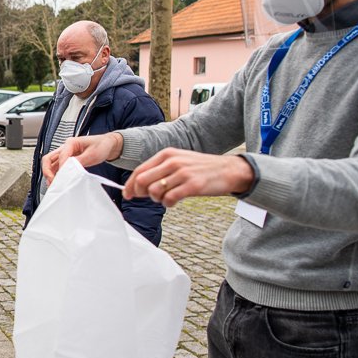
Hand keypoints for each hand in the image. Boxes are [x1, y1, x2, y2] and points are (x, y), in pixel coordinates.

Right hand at [41, 132, 122, 185]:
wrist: (107, 145)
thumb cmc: (101, 146)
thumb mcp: (92, 154)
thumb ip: (79, 161)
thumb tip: (69, 169)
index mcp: (70, 143)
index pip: (61, 156)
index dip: (61, 168)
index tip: (62, 177)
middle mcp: (65, 148)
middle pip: (48, 159)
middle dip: (47, 171)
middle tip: (51, 181)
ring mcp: (65, 154)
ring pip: (51, 164)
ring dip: (49, 174)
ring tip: (53, 184)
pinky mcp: (67, 160)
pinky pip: (57, 167)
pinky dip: (55, 174)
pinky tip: (57, 181)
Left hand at [122, 149, 253, 206]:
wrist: (229, 170)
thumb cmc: (200, 169)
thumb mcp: (178, 162)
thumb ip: (159, 171)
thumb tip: (137, 187)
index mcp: (166, 154)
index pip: (139, 170)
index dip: (130, 185)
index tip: (128, 195)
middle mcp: (172, 161)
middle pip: (143, 181)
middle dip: (142, 193)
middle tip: (152, 197)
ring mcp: (183, 173)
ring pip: (154, 191)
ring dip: (157, 199)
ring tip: (167, 198)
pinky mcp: (193, 185)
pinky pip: (169, 199)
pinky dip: (168, 203)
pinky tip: (174, 201)